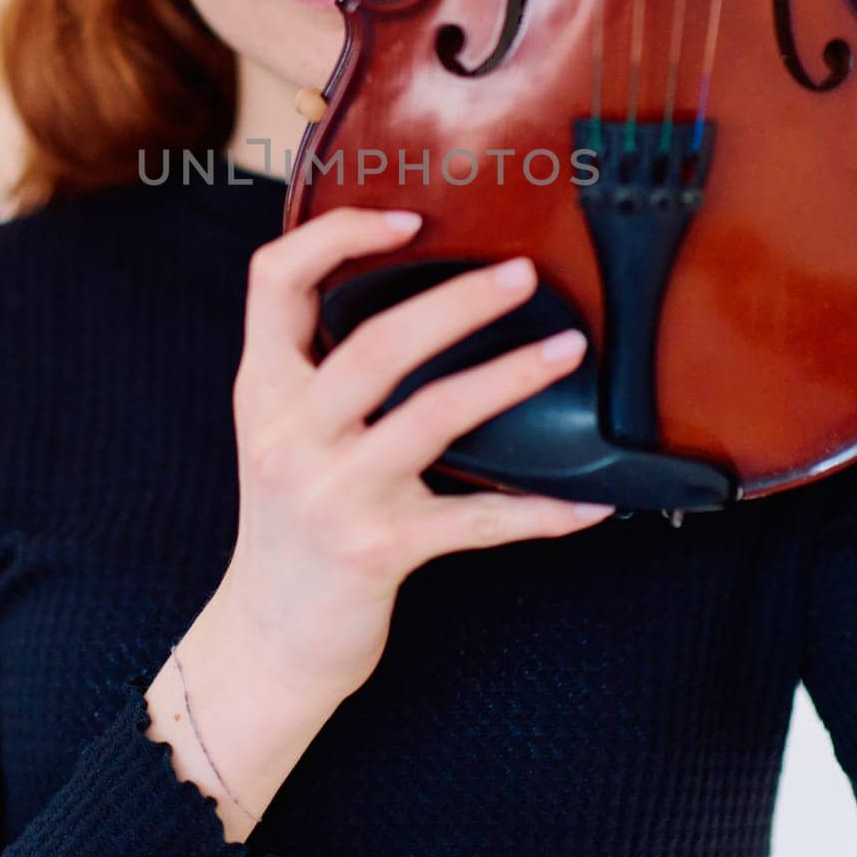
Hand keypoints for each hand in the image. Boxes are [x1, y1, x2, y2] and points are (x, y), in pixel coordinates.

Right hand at [217, 207, 610, 704]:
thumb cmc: (290, 520)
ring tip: (567, 349)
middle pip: (374, 345)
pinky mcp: (379, 551)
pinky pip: (477, 521)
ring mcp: (334, 495)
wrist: (266, 638)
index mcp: (263, 389)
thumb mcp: (280, 431)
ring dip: (508, 379)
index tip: (407, 218)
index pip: (274, 280)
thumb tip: (411, 292)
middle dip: (455, 303)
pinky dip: (541, 511)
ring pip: (431, 417)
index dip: (337, 236)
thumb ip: (316, 367)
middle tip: (520, 273)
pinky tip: (592, 501)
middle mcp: (289, 435)